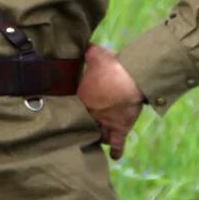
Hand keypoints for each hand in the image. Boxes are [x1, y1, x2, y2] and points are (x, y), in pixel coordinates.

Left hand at [76, 42, 143, 160]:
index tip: (68, 112)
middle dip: (81, 126)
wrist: (130, 78)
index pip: (71, 108)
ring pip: (97, 135)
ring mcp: (105, 123)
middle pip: (83, 124)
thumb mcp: (95, 54)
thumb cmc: (111, 65)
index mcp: (81, 98)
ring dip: (96, 138)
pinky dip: (116, 151)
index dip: (70, 110)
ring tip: (93, 142)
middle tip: (78, 129)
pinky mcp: (120, 129)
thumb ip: (88, 50)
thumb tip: (84, 43)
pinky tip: (115, 157)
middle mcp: (90, 114)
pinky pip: (117, 144)